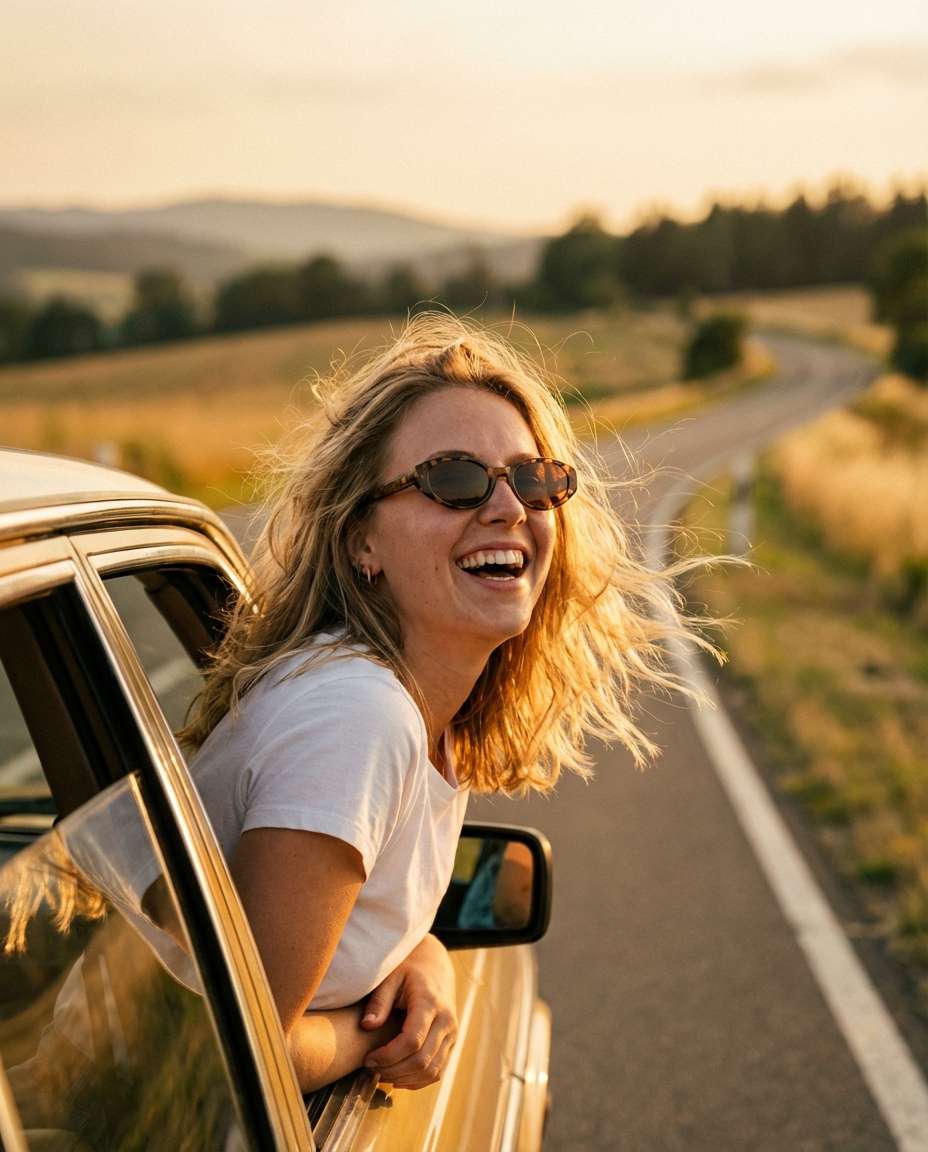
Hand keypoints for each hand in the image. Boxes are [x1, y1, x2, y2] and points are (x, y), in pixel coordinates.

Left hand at [360, 934, 456, 1088]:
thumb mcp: (390, 978)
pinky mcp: (452, 1043)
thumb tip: (367, 1026)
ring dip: (404, 1079)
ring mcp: (452, 1034)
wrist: (434, 966)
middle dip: (393, 1070)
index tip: (367, 1059)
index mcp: (430, 1003)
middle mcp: (446, 1021)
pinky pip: (438, 1072)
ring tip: (381, 1074)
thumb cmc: (408, 970)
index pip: (412, 1040)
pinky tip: (397, 1077)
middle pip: (422, 1060)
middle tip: (370, 1069)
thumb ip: (379, 1001)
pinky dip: (417, 1081)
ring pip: (432, 1071)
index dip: (388, 1056)